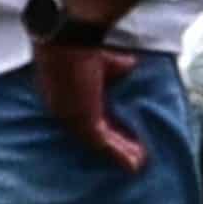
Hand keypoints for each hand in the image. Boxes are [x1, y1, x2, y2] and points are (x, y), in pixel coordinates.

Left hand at [34, 43, 145, 170]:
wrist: (71, 40)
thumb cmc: (82, 46)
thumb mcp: (106, 61)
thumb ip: (119, 67)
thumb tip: (133, 65)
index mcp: (65, 98)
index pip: (87, 117)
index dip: (106, 127)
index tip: (122, 136)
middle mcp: (64, 111)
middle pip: (92, 136)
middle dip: (113, 147)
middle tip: (132, 156)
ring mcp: (71, 118)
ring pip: (98, 143)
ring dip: (119, 154)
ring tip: (138, 163)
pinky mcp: (82, 122)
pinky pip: (103, 143)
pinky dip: (120, 154)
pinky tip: (135, 162)